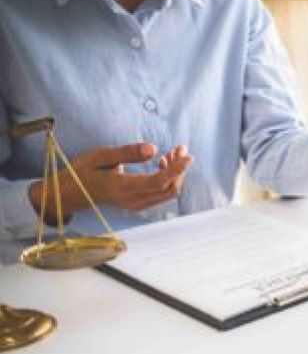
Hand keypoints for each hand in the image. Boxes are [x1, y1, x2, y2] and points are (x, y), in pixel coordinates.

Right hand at [29, 142, 191, 217]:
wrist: (72, 193)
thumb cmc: (84, 171)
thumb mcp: (100, 156)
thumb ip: (127, 153)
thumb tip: (154, 149)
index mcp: (123, 188)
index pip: (158, 182)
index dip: (176, 170)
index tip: (188, 156)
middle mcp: (133, 201)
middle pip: (169, 189)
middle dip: (179, 169)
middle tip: (180, 148)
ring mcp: (137, 205)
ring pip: (168, 193)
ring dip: (175, 173)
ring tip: (173, 152)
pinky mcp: (139, 204)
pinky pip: (161, 194)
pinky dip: (168, 178)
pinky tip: (162, 163)